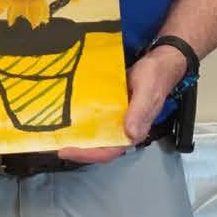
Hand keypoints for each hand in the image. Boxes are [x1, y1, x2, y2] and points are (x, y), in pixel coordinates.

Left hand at [57, 47, 188, 163]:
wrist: (162, 62)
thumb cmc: (155, 76)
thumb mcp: (147, 92)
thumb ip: (139, 112)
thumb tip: (129, 133)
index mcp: (134, 131)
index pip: (109, 151)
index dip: (87, 154)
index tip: (66, 150)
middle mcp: (124, 129)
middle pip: (99, 147)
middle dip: (77, 148)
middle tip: (55, 143)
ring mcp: (118, 120)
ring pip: (96, 135)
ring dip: (78, 137)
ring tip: (57, 133)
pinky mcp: (113, 110)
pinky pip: (96, 120)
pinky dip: (82, 121)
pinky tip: (69, 116)